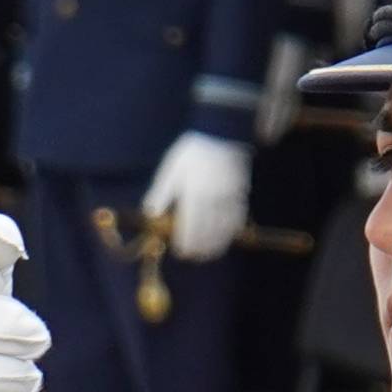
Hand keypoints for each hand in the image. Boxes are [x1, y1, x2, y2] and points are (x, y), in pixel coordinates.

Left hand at [142, 131, 250, 264]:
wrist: (220, 134)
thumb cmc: (191, 152)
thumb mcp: (171, 169)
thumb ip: (161, 192)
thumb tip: (151, 213)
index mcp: (194, 193)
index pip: (190, 226)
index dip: (186, 242)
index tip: (182, 252)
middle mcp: (213, 198)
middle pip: (209, 232)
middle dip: (201, 248)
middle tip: (194, 256)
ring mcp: (229, 197)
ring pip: (225, 228)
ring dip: (218, 244)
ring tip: (210, 253)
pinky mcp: (240, 193)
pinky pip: (238, 218)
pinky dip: (232, 231)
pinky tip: (227, 237)